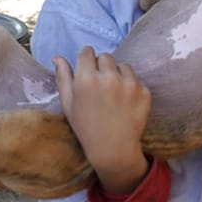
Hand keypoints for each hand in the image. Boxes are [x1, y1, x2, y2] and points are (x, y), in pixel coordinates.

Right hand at [53, 47, 150, 193]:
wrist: (113, 149)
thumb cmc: (85, 127)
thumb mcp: (68, 104)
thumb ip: (62, 78)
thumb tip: (57, 57)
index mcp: (86, 79)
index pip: (87, 52)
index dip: (86, 60)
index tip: (88, 70)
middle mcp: (109, 78)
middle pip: (106, 57)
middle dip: (102, 67)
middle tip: (100, 86)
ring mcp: (129, 84)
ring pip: (123, 65)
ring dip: (118, 74)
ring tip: (113, 95)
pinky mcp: (144, 91)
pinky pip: (136, 79)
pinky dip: (131, 87)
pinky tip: (124, 102)